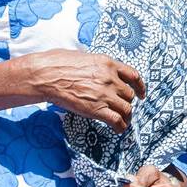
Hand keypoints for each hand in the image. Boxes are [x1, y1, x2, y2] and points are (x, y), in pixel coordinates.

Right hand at [29, 49, 145, 131]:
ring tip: (122, 121)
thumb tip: (95, 68)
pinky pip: (117, 121)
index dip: (139, 86)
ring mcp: (105, 94)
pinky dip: (120, 127)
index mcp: (108, 63)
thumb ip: (95, 64)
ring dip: (126, 116)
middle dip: (127, 102)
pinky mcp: (97, 110)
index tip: (141, 93)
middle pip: (129, 95)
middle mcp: (110, 78)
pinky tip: (118, 130)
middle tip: (123, 108)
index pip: (133, 75)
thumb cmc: (57, 63)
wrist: (45, 76)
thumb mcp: (82, 56)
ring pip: (126, 109)